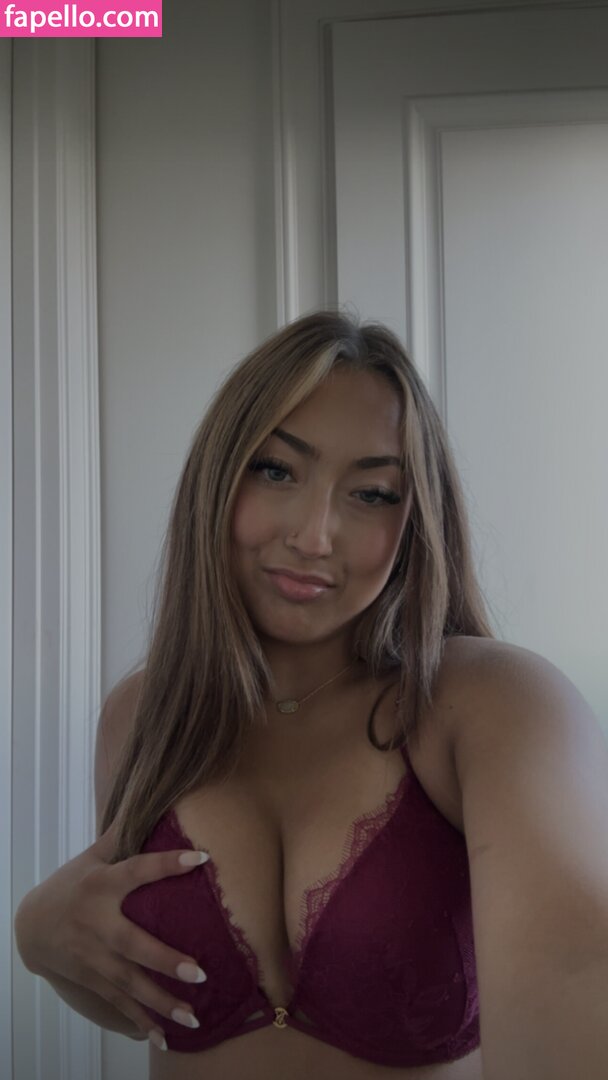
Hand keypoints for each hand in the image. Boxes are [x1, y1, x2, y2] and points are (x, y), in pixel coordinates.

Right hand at [14, 817, 207, 1041]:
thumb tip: (151, 799)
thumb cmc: (71, 884)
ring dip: (161, 1002)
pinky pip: (119, 1004)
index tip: (202, 859)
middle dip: (166, 961)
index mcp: (100, 886)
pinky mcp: (91, 980)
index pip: (137, 871)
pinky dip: (140, 1021)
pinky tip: (164, 1037)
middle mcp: (97, 924)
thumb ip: (121, 836)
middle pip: (133, 945)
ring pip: (129, 984)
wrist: (31, 926)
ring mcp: (93, 958)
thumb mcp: (91, 858)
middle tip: (200, 973)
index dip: (167, 864)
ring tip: (193, 1017)